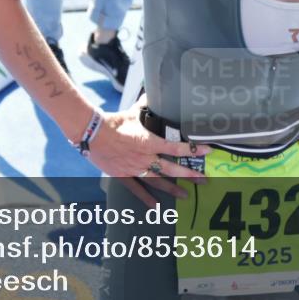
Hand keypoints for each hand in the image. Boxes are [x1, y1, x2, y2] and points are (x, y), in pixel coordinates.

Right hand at [87, 108, 210, 207]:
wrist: (92, 133)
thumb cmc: (113, 123)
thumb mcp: (133, 113)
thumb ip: (145, 106)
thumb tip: (153, 94)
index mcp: (149, 142)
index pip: (176, 146)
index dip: (193, 149)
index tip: (206, 151)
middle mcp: (145, 158)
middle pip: (172, 168)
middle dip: (190, 174)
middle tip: (204, 180)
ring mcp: (135, 169)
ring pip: (158, 182)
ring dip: (173, 189)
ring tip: (186, 195)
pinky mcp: (124, 175)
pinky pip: (137, 189)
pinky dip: (146, 199)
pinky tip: (155, 206)